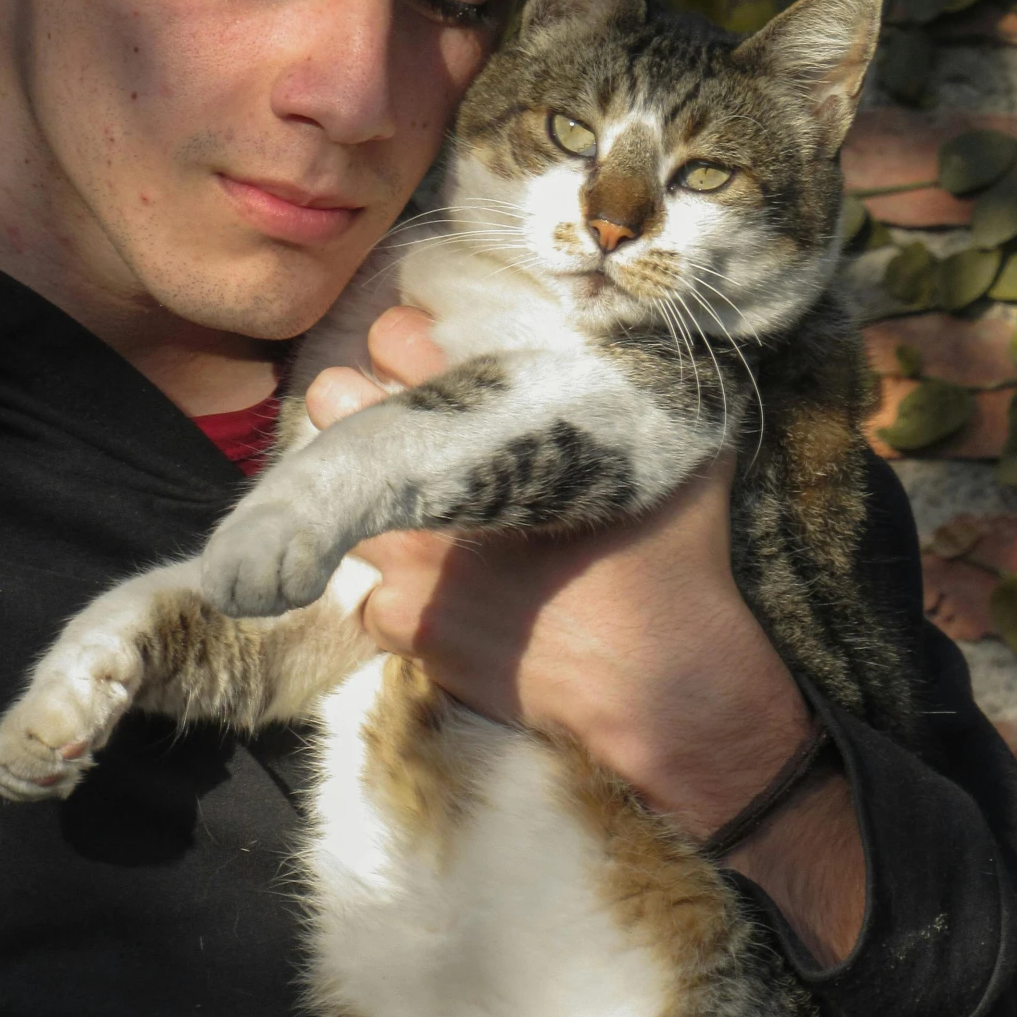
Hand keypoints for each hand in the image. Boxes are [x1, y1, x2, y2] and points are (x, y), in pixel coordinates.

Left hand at [305, 311, 867, 966]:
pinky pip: (367, 597)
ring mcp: (413, 554)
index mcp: (492, 418)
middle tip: (400, 427)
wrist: (669, 682)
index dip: (403, 345)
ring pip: (344, 502)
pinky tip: (439, 598)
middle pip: (339, 404)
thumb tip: (636, 334)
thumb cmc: (677, 556)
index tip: (422, 362)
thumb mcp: (669, 442)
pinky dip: (395, 598)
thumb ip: (637, 377)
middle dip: (359, 408)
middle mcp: (438, 476)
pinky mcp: (413, 624)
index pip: (395, 339)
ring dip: (372, 503)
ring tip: (418, 516)